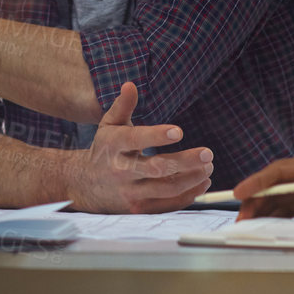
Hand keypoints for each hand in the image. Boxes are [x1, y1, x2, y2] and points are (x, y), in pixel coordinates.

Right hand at [67, 82, 212, 213]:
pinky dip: (187, 195)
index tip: (178, 131)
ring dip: (191, 179)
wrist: (84, 184)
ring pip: (165, 189)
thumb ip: (122, 106)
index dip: (155, 136)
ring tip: (208, 166)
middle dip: (184, 162)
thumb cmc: (104, 149)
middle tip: (207, 153)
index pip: (134, 140)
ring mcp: (130, 192)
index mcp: (113, 145)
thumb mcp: (108, 125)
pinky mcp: (139, 208)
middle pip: (156, 169)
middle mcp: (121, 171)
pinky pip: (167, 205)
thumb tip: (130, 85)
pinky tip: (202, 183)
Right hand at [233, 149, 293, 223]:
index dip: (260, 181)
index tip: (241, 191)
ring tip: (248, 223)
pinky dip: (279, 216)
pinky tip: (268, 225)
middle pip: (278, 183)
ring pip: (283, 196)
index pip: (283, 170)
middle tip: (241, 217)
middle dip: (257, 198)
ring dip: (265, 209)